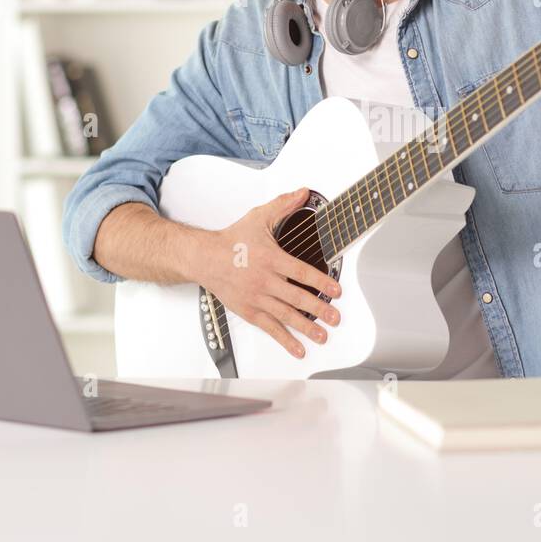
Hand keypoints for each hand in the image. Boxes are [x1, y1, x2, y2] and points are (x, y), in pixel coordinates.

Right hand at [195, 187, 340, 358]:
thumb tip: (302, 192)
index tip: (337, 290)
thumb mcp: (258, 218)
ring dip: (306, 327)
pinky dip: (285, 339)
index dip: (321, 282)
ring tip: (323, 335)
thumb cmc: (232, 240)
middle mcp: (264, 281)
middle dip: (319, 309)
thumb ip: (283, 205)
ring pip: (285, 315)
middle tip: (336, 317)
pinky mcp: (248, 311)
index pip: (302, 272)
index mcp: (271, 259)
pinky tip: (298, 349)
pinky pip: (269, 328)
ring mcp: (256, 298)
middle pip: (296, 298)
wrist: (203, 258)